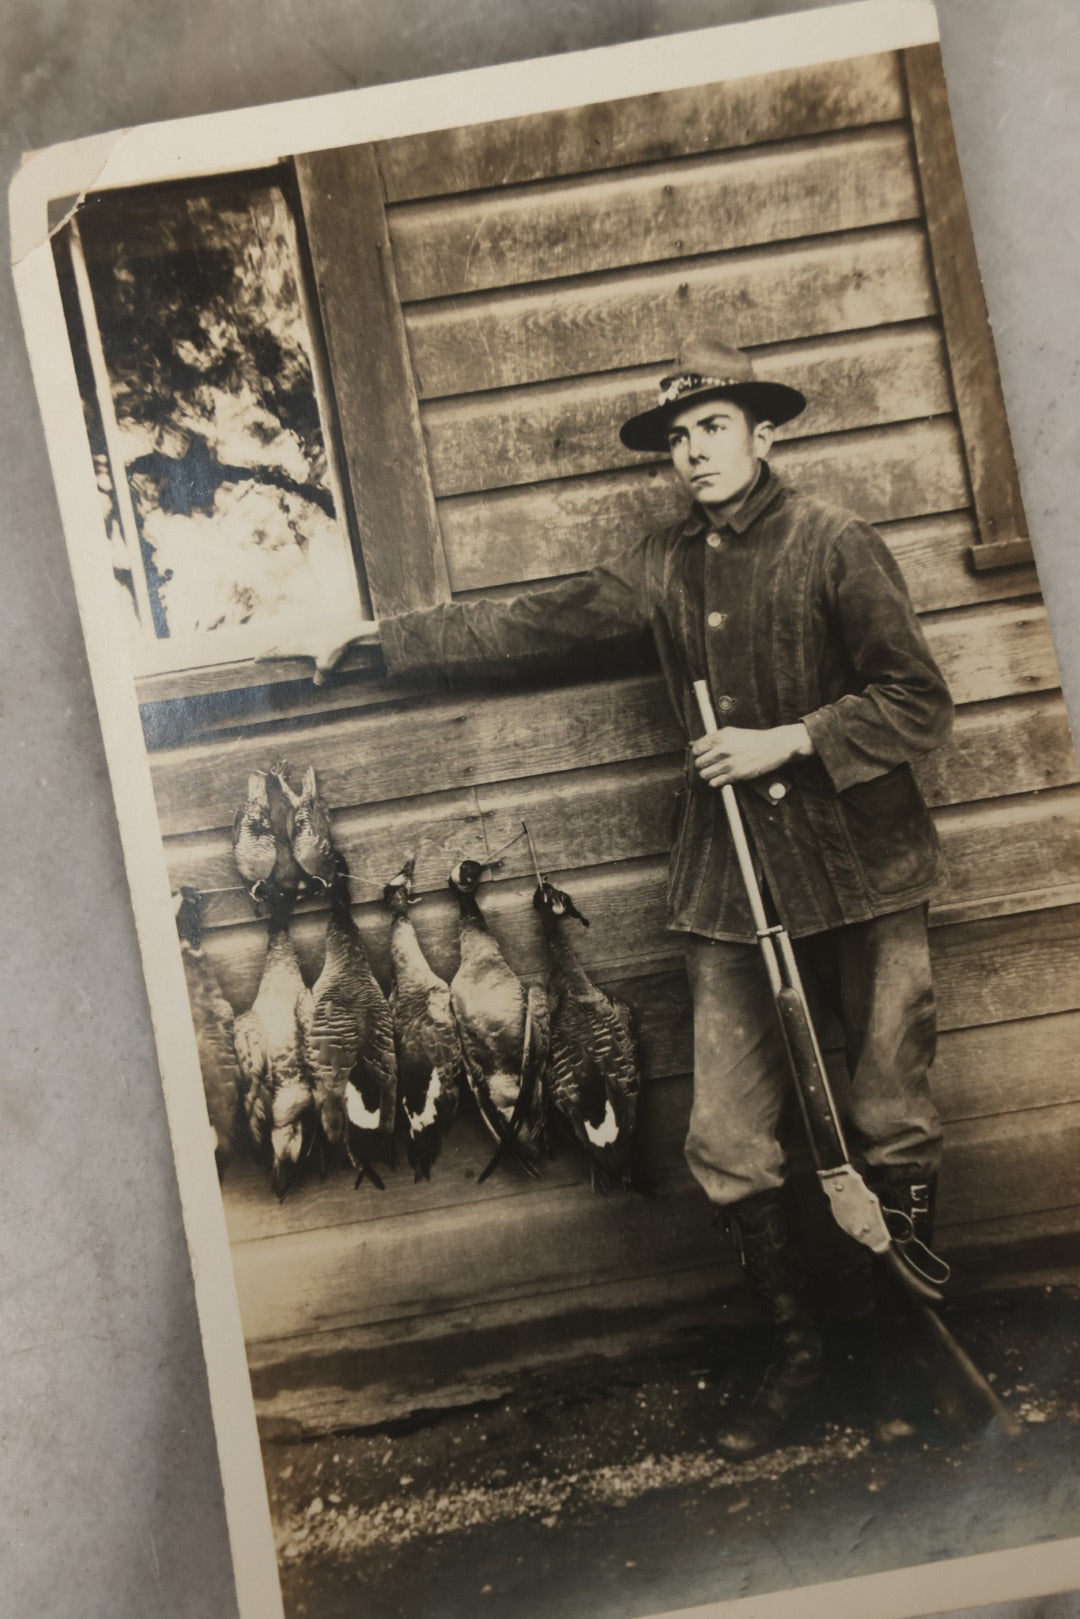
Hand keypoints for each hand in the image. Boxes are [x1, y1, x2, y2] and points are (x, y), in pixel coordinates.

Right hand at [254, 614, 380, 684]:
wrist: (347, 633)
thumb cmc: (336, 647)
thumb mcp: (328, 662)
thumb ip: (322, 673)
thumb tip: (317, 683)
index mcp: (300, 646)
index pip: (280, 652)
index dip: (268, 655)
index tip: (256, 658)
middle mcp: (301, 640)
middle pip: (281, 646)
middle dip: (270, 652)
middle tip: (259, 656)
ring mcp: (307, 637)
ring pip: (288, 642)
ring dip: (280, 647)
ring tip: (273, 651)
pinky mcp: (314, 636)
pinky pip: (297, 641)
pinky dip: (291, 644)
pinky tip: (294, 646)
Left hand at [692, 723, 812, 786]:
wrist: (772, 746)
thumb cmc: (752, 739)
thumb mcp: (731, 732)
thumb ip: (712, 738)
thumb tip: (694, 744)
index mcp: (720, 737)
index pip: (696, 749)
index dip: (698, 753)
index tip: (702, 754)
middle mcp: (722, 750)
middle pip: (699, 762)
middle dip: (702, 764)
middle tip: (709, 763)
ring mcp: (728, 763)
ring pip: (705, 774)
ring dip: (707, 774)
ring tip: (714, 771)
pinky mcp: (735, 775)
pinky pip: (715, 782)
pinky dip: (715, 782)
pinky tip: (720, 777)